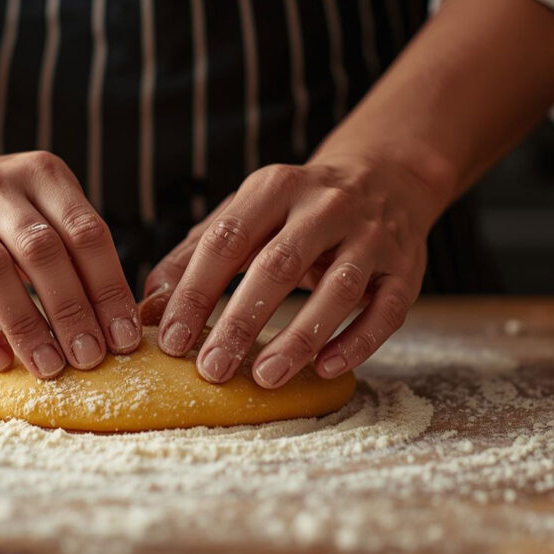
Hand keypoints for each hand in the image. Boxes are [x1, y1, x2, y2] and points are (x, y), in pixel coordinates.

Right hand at [0, 146, 140, 377]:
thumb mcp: (39, 204)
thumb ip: (74, 247)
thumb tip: (118, 320)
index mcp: (41, 175)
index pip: (86, 232)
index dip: (109, 287)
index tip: (125, 337)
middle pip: (42, 251)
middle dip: (72, 310)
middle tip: (90, 358)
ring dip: (26, 325)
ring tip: (49, 367)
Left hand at [144, 153, 441, 387]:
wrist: (385, 178)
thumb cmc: (297, 209)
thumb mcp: (245, 214)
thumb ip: (193, 257)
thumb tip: (148, 309)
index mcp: (274, 188)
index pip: (226, 240)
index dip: (196, 291)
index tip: (172, 340)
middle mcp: (325, 206)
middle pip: (278, 265)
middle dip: (240, 321)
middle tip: (211, 369)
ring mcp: (370, 236)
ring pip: (338, 289)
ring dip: (300, 336)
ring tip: (264, 376)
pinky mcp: (405, 269)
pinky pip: (386, 309)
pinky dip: (357, 341)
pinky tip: (326, 368)